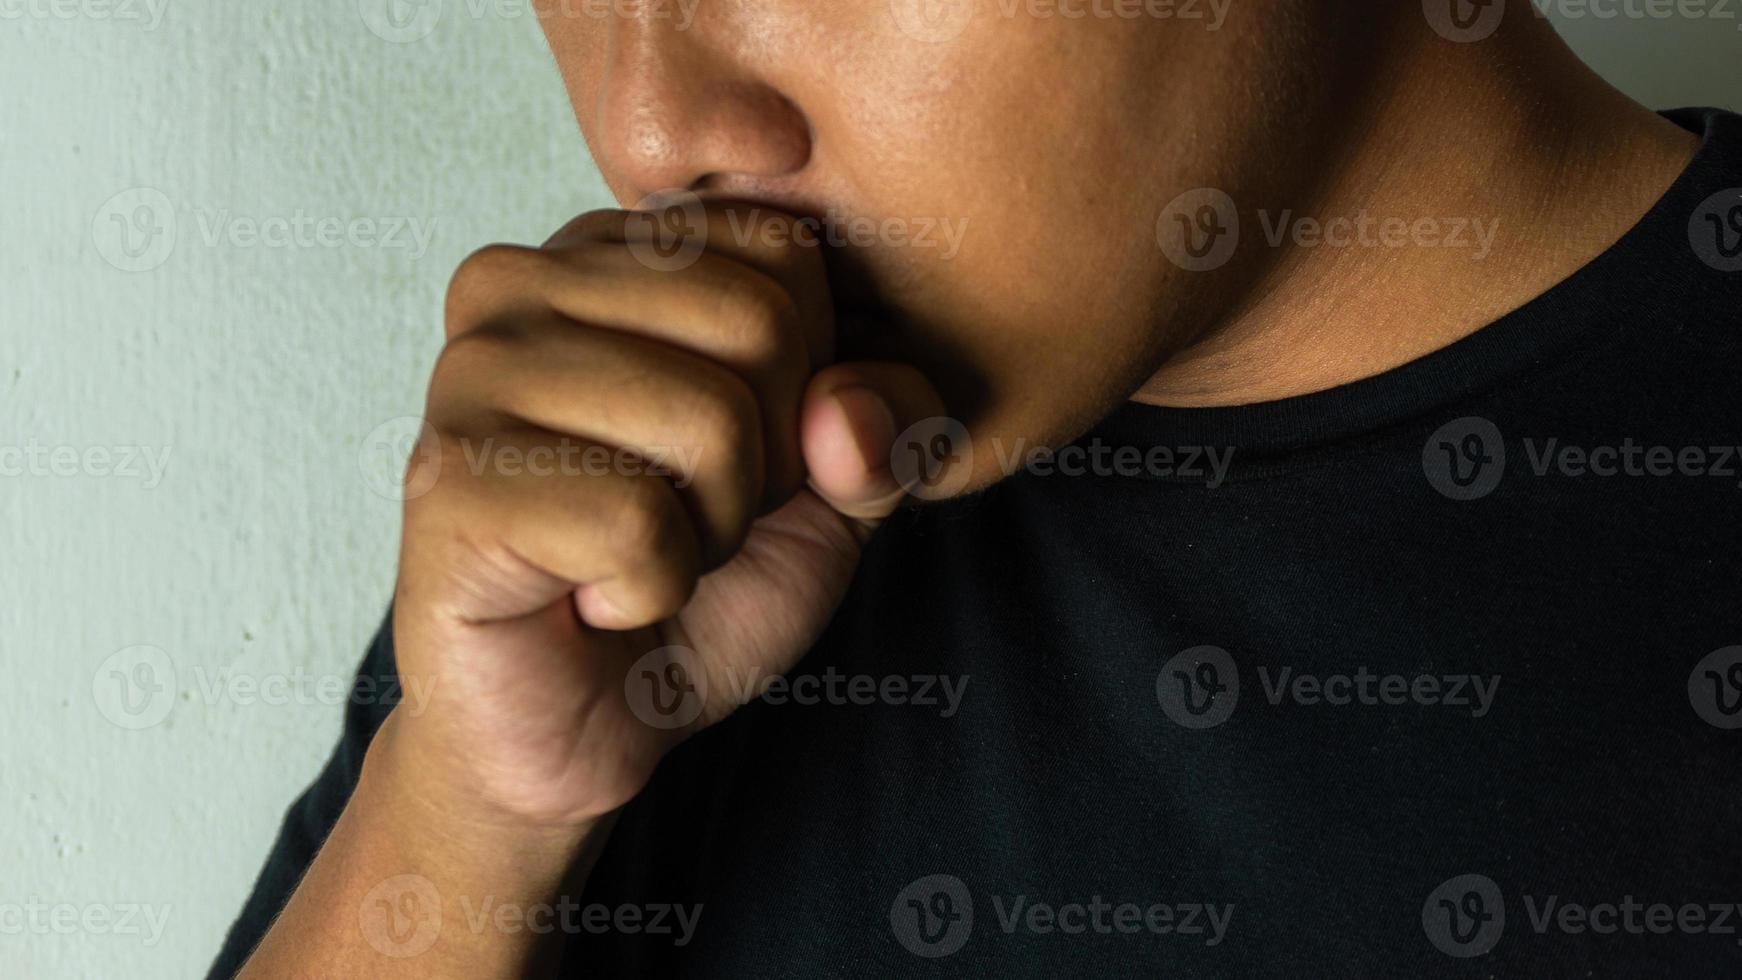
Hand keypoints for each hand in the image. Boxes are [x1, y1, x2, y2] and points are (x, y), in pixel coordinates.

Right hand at [388, 204, 943, 831]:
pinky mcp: (449, 481)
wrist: (582, 728)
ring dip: (710, 534)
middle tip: (684, 519)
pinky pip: (637, 521)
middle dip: (765, 463)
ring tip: (634, 556)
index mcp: (604, 252)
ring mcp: (469, 373)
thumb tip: (846, 408)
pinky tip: (590, 596)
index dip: (805, 384)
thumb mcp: (832, 494)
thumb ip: (884, 426)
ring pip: (708, 421)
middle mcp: (519, 283)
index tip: (732, 456)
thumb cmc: (695, 590)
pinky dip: (651, 589)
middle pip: (757, 324)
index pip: (784, 251)